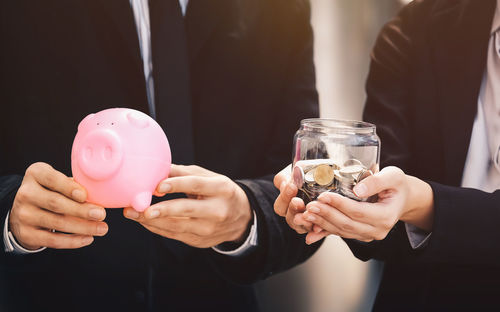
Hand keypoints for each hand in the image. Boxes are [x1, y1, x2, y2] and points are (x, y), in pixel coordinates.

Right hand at [9, 162, 107, 249]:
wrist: (24, 211)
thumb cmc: (50, 191)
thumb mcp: (57, 181)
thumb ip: (74, 185)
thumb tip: (99, 196)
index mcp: (35, 174)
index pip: (51, 179)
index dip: (68, 187)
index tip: (85, 195)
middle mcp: (26, 193)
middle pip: (56, 203)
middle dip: (81, 210)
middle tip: (101, 214)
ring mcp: (23, 215)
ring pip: (57, 223)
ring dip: (83, 227)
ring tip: (102, 228)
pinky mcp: (27, 234)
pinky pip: (53, 240)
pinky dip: (73, 241)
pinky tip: (88, 238)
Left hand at [123, 165, 251, 247]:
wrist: (242, 219)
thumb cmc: (220, 193)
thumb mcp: (210, 178)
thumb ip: (184, 173)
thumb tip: (157, 166)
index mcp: (221, 189)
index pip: (198, 185)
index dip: (177, 185)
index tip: (158, 186)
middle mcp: (217, 210)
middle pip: (187, 209)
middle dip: (162, 210)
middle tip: (140, 208)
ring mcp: (209, 229)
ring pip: (177, 226)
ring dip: (152, 221)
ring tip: (133, 213)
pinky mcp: (200, 241)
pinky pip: (174, 235)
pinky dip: (157, 228)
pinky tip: (143, 220)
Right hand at [273, 166, 313, 233]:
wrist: (330, 180)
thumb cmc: (311, 174)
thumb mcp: (298, 170)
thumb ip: (290, 174)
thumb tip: (286, 182)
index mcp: (286, 202)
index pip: (280, 204)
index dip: (284, 196)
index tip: (292, 186)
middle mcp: (293, 214)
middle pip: (288, 216)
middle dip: (292, 208)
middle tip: (298, 201)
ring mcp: (305, 222)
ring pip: (299, 226)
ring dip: (303, 221)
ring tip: (309, 213)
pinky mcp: (317, 226)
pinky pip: (314, 231)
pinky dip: (315, 231)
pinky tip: (318, 228)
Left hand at [303, 166, 433, 243]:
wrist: (402, 198)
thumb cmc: (397, 184)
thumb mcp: (393, 176)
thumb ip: (377, 181)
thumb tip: (358, 190)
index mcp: (386, 216)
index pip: (358, 212)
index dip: (339, 205)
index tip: (323, 196)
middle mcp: (377, 230)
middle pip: (347, 224)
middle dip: (326, 215)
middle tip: (309, 206)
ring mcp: (368, 234)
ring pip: (341, 231)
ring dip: (322, 223)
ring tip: (305, 214)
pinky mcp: (359, 234)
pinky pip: (340, 233)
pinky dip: (324, 232)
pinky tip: (310, 231)